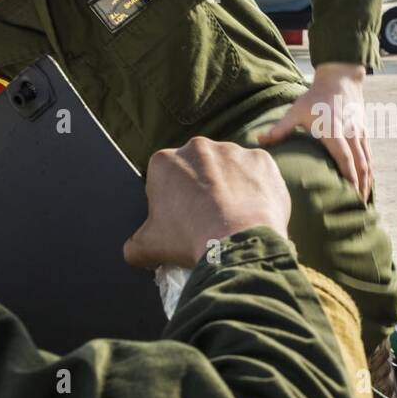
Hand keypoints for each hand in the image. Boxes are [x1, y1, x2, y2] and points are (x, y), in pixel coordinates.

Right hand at [123, 137, 291, 268]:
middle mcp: (198, 147)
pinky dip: (257, 189)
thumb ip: (135, 244)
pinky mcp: (262, 160)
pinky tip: (254, 211)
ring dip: (230, 186)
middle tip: (209, 217)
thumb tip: (134, 251)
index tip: (182, 219)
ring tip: (234, 217)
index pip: (165, 178)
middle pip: (198, 168)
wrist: (238, 244)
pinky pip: (258, 173)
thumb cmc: (189, 240)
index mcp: (164, 161)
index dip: (172, 201)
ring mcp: (233, 151)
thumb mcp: (148, 247)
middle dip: (202, 189)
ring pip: (229, 168)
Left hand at [256, 62, 372, 200]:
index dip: (349, 177)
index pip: (345, 158)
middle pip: (360, 164)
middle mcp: (350, 134)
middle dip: (361, 186)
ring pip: (367, 161)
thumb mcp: (296, 110)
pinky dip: (369, 170)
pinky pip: (369, 154)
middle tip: (357, 206)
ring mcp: (359, 133)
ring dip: (367, 181)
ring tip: (364, 200)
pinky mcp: (363, 132)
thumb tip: (259, 140)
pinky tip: (367, 182)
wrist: (340, 78)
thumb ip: (280, 128)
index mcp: (333, 131)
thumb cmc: (316, 96)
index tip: (350, 194)